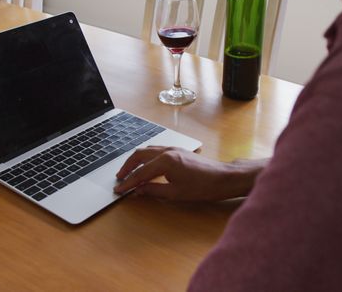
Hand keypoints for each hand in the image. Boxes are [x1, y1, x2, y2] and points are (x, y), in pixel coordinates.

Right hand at [114, 146, 267, 200]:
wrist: (223, 177)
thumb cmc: (202, 187)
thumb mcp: (175, 193)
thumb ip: (153, 190)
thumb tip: (137, 191)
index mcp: (165, 161)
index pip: (140, 173)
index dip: (128, 183)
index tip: (119, 190)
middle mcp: (167, 151)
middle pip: (139, 155)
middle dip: (127, 167)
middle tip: (119, 179)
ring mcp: (173, 148)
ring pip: (147, 150)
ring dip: (135, 160)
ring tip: (128, 172)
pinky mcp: (178, 150)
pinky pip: (155, 150)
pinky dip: (145, 157)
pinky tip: (144, 165)